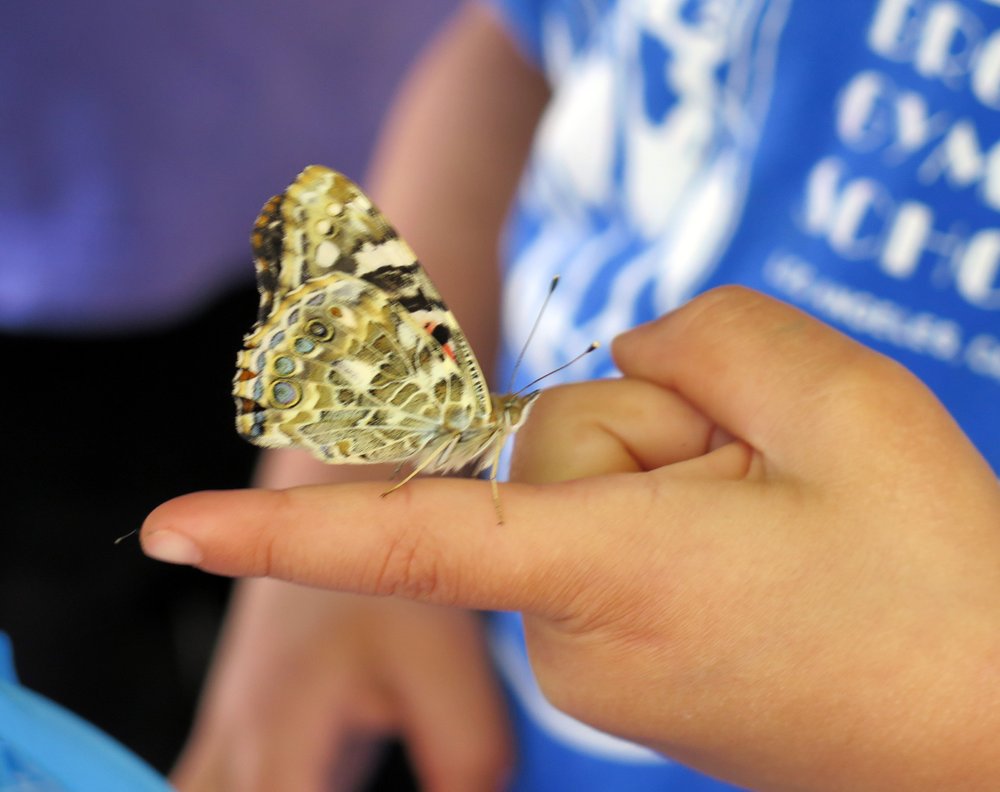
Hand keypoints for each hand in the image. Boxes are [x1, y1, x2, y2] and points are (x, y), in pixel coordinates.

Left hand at [144, 287, 999, 790]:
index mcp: (613, 574)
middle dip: (650, 430)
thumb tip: (621, 357)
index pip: (409, 542)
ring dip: (678, 477)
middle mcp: (579, 637)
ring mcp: (601, 666)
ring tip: (785, 526)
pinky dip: (677, 518)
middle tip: (772, 483)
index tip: (166, 533)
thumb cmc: (935, 577)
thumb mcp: (837, 399)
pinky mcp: (628, 671)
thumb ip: (699, 335)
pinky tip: (763, 549)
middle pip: (552, 453)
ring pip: (591, 496)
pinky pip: (614, 543)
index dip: (281, 531)